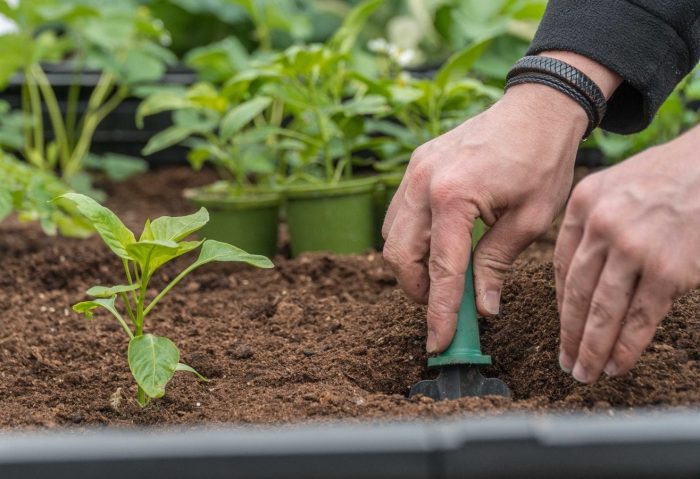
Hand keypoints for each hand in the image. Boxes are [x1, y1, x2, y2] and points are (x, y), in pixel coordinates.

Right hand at [382, 82, 586, 352]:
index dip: (439, 312)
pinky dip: (410, 239)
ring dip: (411, 267)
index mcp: (453, 197)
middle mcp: (422, 183)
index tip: (439, 343)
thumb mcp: (529, 219)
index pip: (440, 270)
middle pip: (400, 257)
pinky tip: (436, 247)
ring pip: (392, 237)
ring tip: (443, 279)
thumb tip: (482, 308)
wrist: (536, 108)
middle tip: (446, 309)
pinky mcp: (415, 166)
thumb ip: (496, 264)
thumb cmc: (542, 160)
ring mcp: (414, 171)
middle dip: (419, 291)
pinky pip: (398, 214)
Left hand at [555, 125, 699, 382]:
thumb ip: (593, 224)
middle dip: (570, 334)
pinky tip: (617, 364)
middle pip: (577, 292)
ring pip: (604, 311)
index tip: (562, 327)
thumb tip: (579, 278)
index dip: (562, 304)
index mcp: (582, 205)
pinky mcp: (668, 269)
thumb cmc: (667, 176)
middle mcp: (601, 226)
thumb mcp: (615, 186)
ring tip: (585, 372)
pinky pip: (639, 317)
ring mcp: (633, 248)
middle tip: (567, 362)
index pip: (562, 265)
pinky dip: (626, 347)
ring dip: (592, 348)